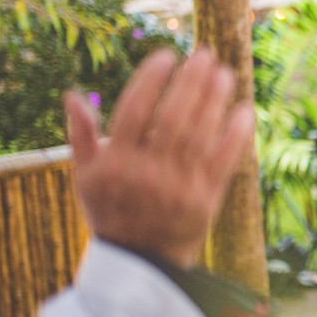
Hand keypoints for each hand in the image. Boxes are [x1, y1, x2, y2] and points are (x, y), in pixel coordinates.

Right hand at [65, 49, 253, 268]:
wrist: (140, 261)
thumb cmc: (111, 210)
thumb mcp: (86, 177)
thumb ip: (81, 136)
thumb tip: (71, 95)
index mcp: (116, 163)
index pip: (134, 111)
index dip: (151, 79)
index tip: (167, 55)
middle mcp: (148, 173)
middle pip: (173, 118)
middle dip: (191, 82)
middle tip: (205, 54)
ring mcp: (179, 187)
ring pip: (201, 135)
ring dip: (215, 100)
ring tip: (224, 74)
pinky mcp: (207, 200)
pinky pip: (225, 161)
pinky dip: (236, 135)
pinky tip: (244, 110)